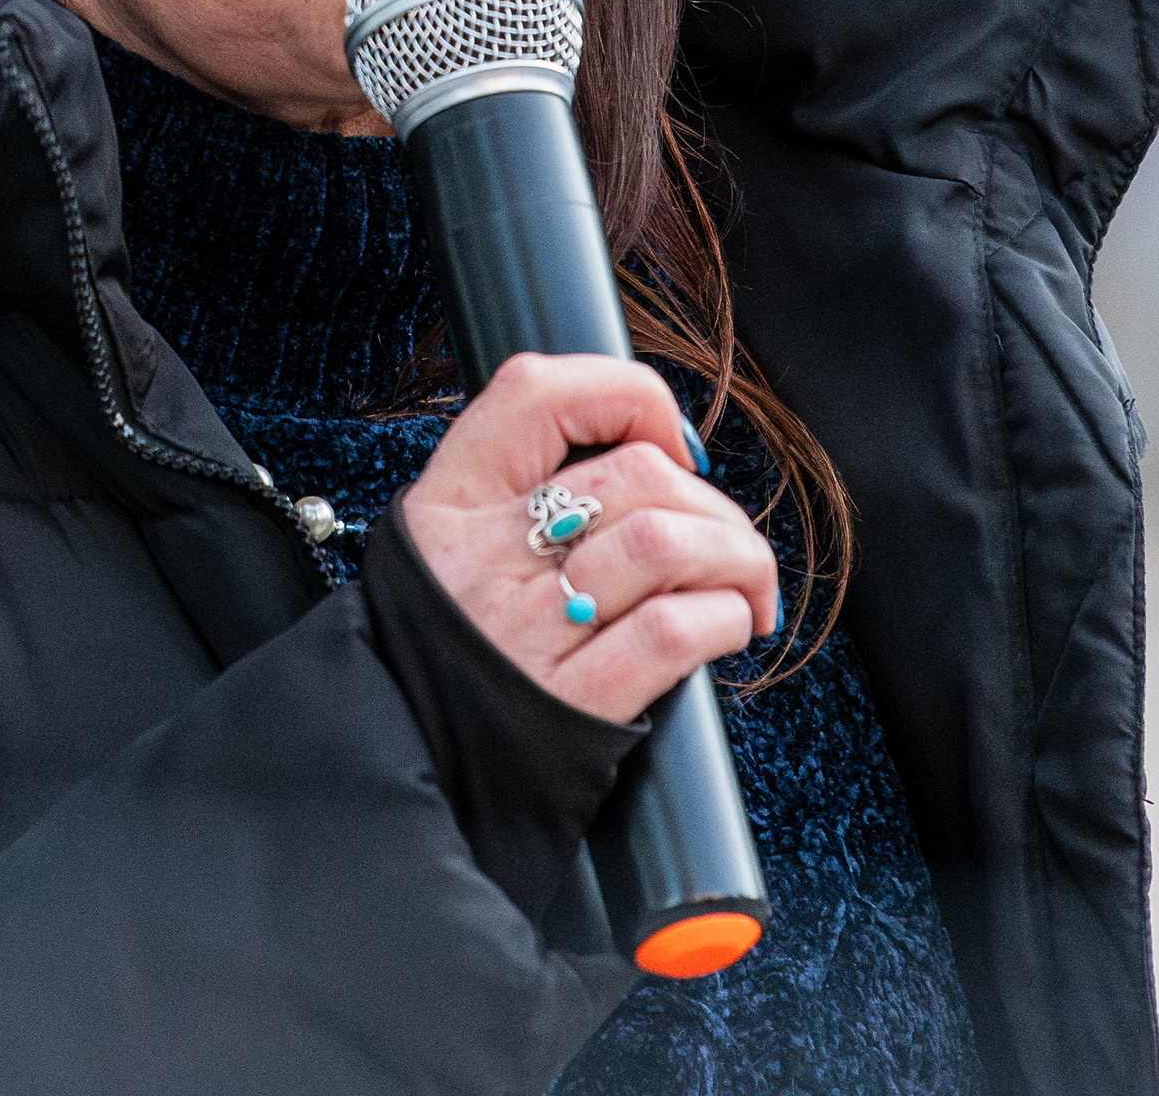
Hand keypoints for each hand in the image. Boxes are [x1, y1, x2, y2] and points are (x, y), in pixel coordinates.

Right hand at [387, 352, 778, 724]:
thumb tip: (655, 456)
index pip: (536, 393)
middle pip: (635, 472)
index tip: (666, 440)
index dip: (625, 394)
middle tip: (722, 539)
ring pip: (666, 542)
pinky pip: (672, 632)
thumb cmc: (452, 649)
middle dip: (710, 499)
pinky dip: (725, 618)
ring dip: (736, 555)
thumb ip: (520, 491)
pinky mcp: (576, 702)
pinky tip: (729, 628)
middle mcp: (487, 558)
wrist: (413, 764)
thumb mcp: (448, 546)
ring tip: (745, 581)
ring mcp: (531, 630)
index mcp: (452, 504)